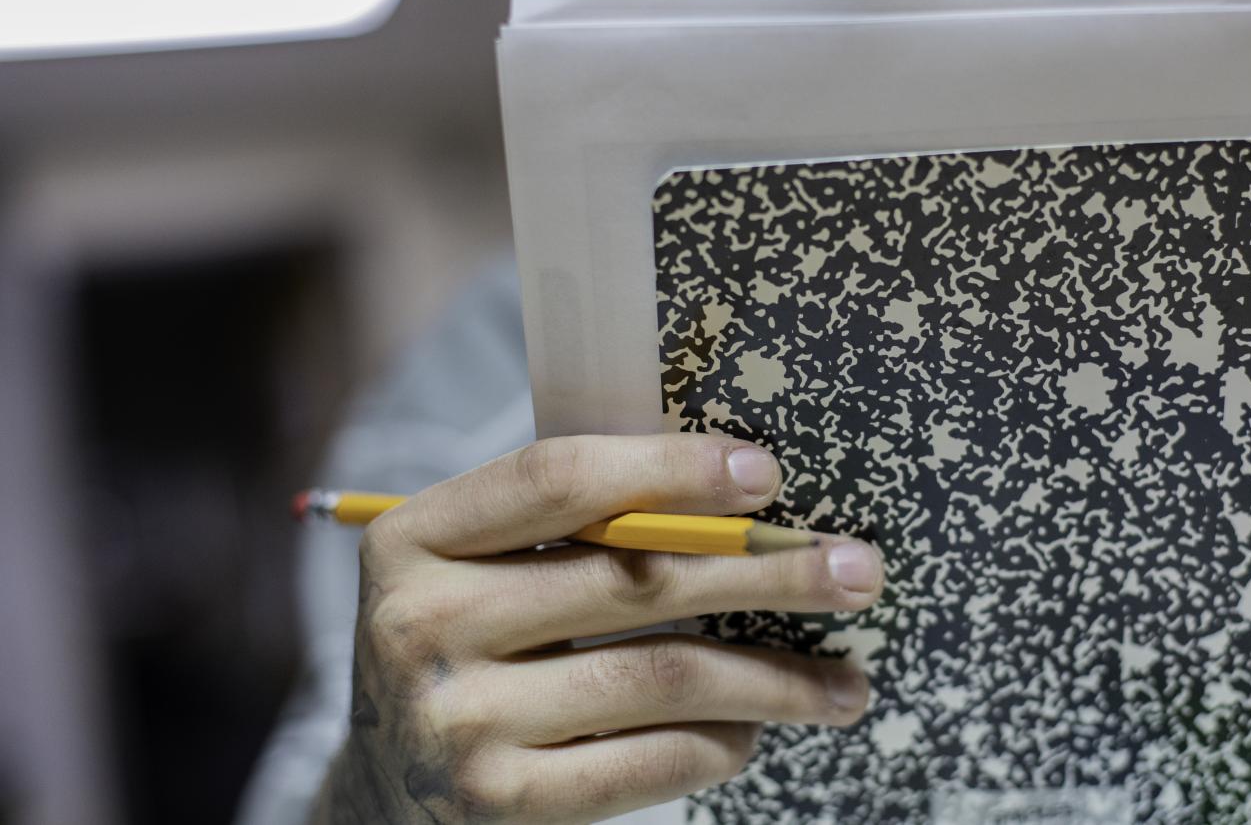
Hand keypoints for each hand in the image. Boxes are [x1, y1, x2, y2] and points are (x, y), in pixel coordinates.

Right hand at [312, 434, 882, 823]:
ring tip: (845, 682)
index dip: (672, 469)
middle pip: (634, 578)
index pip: (559, 481)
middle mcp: (422, 625)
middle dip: (768, 575)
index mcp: (415, 538)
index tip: (766, 473)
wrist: (382, 789)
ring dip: (775, 678)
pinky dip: (720, 743)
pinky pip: (646, 761)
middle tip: (858, 573)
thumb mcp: (475, 567)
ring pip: (660, 676)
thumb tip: (741, 498)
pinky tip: (759, 730)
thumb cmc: (462, 646)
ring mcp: (457, 720)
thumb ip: (567, 527)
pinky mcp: (497, 801)